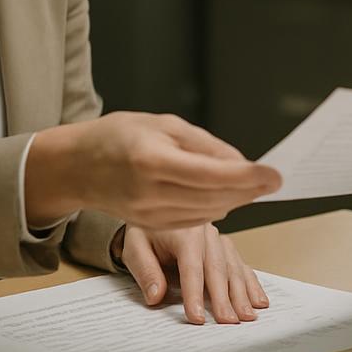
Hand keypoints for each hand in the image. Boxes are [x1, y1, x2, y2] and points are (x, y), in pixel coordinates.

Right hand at [25, 112, 280, 229]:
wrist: (76, 167)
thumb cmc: (118, 136)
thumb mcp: (163, 124)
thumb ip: (205, 145)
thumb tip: (243, 164)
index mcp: (150, 160)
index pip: (210, 174)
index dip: (248, 176)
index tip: (276, 175)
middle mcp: (149, 193)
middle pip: (214, 197)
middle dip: (249, 189)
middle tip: (272, 178)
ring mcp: (148, 215)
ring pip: (209, 213)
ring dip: (236, 199)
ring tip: (251, 183)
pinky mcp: (150, 227)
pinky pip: (194, 220)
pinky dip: (215, 207)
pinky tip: (225, 194)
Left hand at [118, 224, 268, 324]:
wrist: (157, 213)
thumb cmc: (146, 233)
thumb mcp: (136, 248)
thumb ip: (145, 271)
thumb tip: (155, 296)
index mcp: (184, 230)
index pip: (191, 266)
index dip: (194, 293)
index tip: (196, 317)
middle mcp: (207, 232)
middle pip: (218, 268)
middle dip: (224, 298)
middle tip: (228, 321)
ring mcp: (219, 239)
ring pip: (233, 268)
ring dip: (242, 294)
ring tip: (247, 316)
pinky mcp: (226, 248)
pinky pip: (241, 266)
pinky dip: (251, 284)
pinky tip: (258, 301)